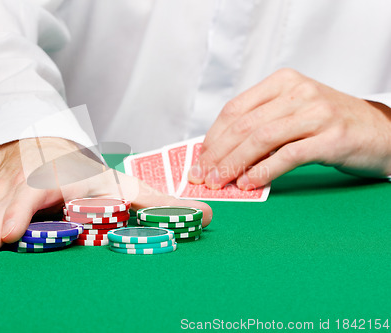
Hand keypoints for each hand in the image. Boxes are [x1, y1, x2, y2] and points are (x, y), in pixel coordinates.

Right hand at [0, 138, 211, 255]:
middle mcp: (34, 179)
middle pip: (10, 203)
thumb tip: (209, 215)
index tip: (13, 232)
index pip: (42, 190)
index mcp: (67, 179)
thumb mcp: (124, 188)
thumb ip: (161, 204)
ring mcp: (9, 185)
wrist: (49, 151)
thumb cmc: (89, 178)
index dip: (26, 210)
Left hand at [188, 68, 390, 189]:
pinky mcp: (332, 138)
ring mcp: (317, 113)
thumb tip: (219, 154)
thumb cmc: (328, 124)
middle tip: (203, 177)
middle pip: (244, 125)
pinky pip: (289, 155)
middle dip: (218, 154)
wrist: (381, 131)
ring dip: (234, 164)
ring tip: (220, 183)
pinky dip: (264, 171)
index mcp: (282, 82)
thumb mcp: (292, 114)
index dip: (212, 137)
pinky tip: (249, 183)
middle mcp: (298, 92)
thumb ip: (259, 125)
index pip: (235, 109)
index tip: (199, 161)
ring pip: (262, 139)